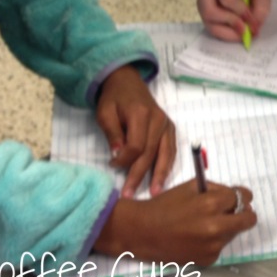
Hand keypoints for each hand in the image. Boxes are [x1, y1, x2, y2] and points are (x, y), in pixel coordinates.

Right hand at [94, 180, 256, 265]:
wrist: (143, 232)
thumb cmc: (165, 205)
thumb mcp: (191, 186)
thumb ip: (215, 189)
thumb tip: (234, 195)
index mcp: (211, 203)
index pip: (243, 197)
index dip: (241, 196)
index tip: (239, 197)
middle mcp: (216, 226)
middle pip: (248, 219)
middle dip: (244, 212)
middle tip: (234, 210)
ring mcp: (213, 245)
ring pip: (234, 232)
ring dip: (228, 226)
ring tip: (206, 223)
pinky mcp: (208, 259)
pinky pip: (221, 245)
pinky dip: (215, 240)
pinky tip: (198, 236)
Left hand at [96, 65, 175, 198]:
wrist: (127, 82)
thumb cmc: (114, 98)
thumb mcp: (105, 113)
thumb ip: (112, 134)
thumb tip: (118, 156)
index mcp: (141, 114)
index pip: (136, 145)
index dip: (124, 160)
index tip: (111, 165)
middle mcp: (158, 120)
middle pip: (150, 153)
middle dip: (139, 175)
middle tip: (129, 194)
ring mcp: (166, 124)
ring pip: (165, 153)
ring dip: (159, 174)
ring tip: (154, 193)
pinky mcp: (170, 128)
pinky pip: (171, 149)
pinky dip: (168, 165)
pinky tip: (162, 179)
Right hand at [197, 0, 270, 42]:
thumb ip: (262, 6)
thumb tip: (254, 26)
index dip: (241, 12)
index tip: (254, 20)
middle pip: (210, 12)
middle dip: (231, 23)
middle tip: (247, 30)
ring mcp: (202, 3)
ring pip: (210, 24)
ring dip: (229, 33)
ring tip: (245, 33)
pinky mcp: (204, 16)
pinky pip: (212, 30)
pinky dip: (227, 35)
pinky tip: (238, 33)